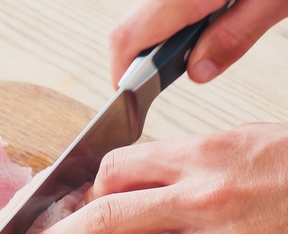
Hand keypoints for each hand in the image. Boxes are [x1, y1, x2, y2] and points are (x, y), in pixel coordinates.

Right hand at [109, 0, 287, 86]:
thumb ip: (235, 35)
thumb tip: (198, 70)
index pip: (130, 37)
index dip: (123, 74)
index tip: (132, 99)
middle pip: (134, 23)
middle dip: (139, 57)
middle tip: (159, 82)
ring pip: (150, 9)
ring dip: (161, 36)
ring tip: (195, 50)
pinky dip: (176, 17)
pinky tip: (205, 22)